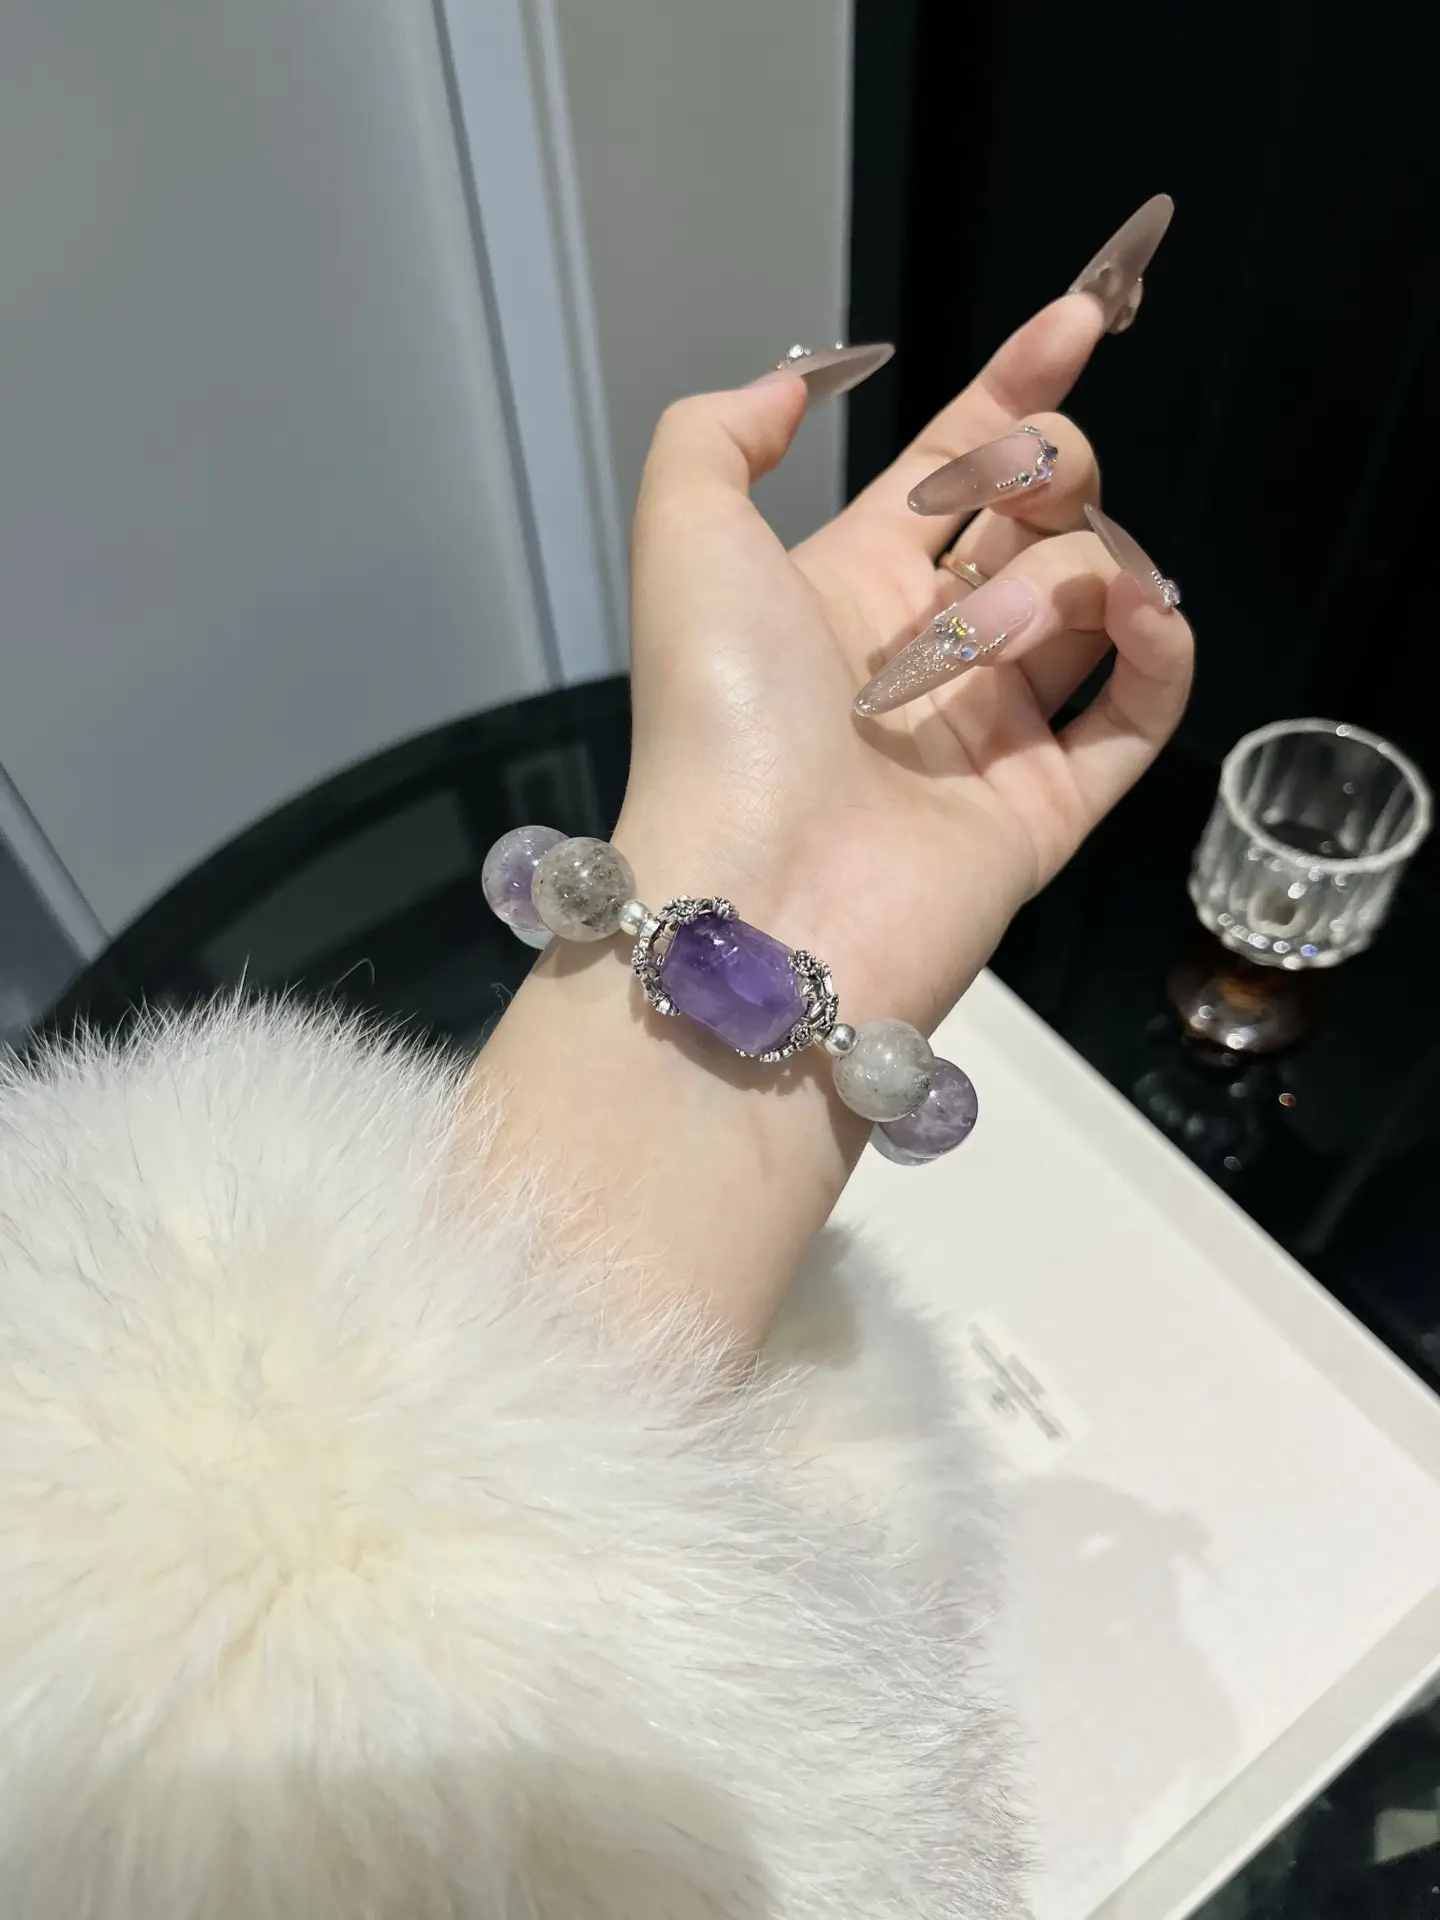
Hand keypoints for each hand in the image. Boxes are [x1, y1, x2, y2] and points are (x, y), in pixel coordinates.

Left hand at [620, 298, 1192, 1027]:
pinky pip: (1144, 704)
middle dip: (1046, 467)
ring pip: (1096, 593)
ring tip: (982, 642)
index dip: (1020, 381)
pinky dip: (1160, 645)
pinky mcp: (1051, 804)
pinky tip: (1136, 618)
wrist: (756, 892)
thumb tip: (812, 377)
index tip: (1082, 315)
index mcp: (850, 579)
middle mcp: (931, 645)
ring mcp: (996, 727)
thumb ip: (724, 428)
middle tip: (1001, 502)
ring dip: (1065, 573)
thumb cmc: (716, 712)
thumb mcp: (683, 532)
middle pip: (1044, 510)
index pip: (958, 459)